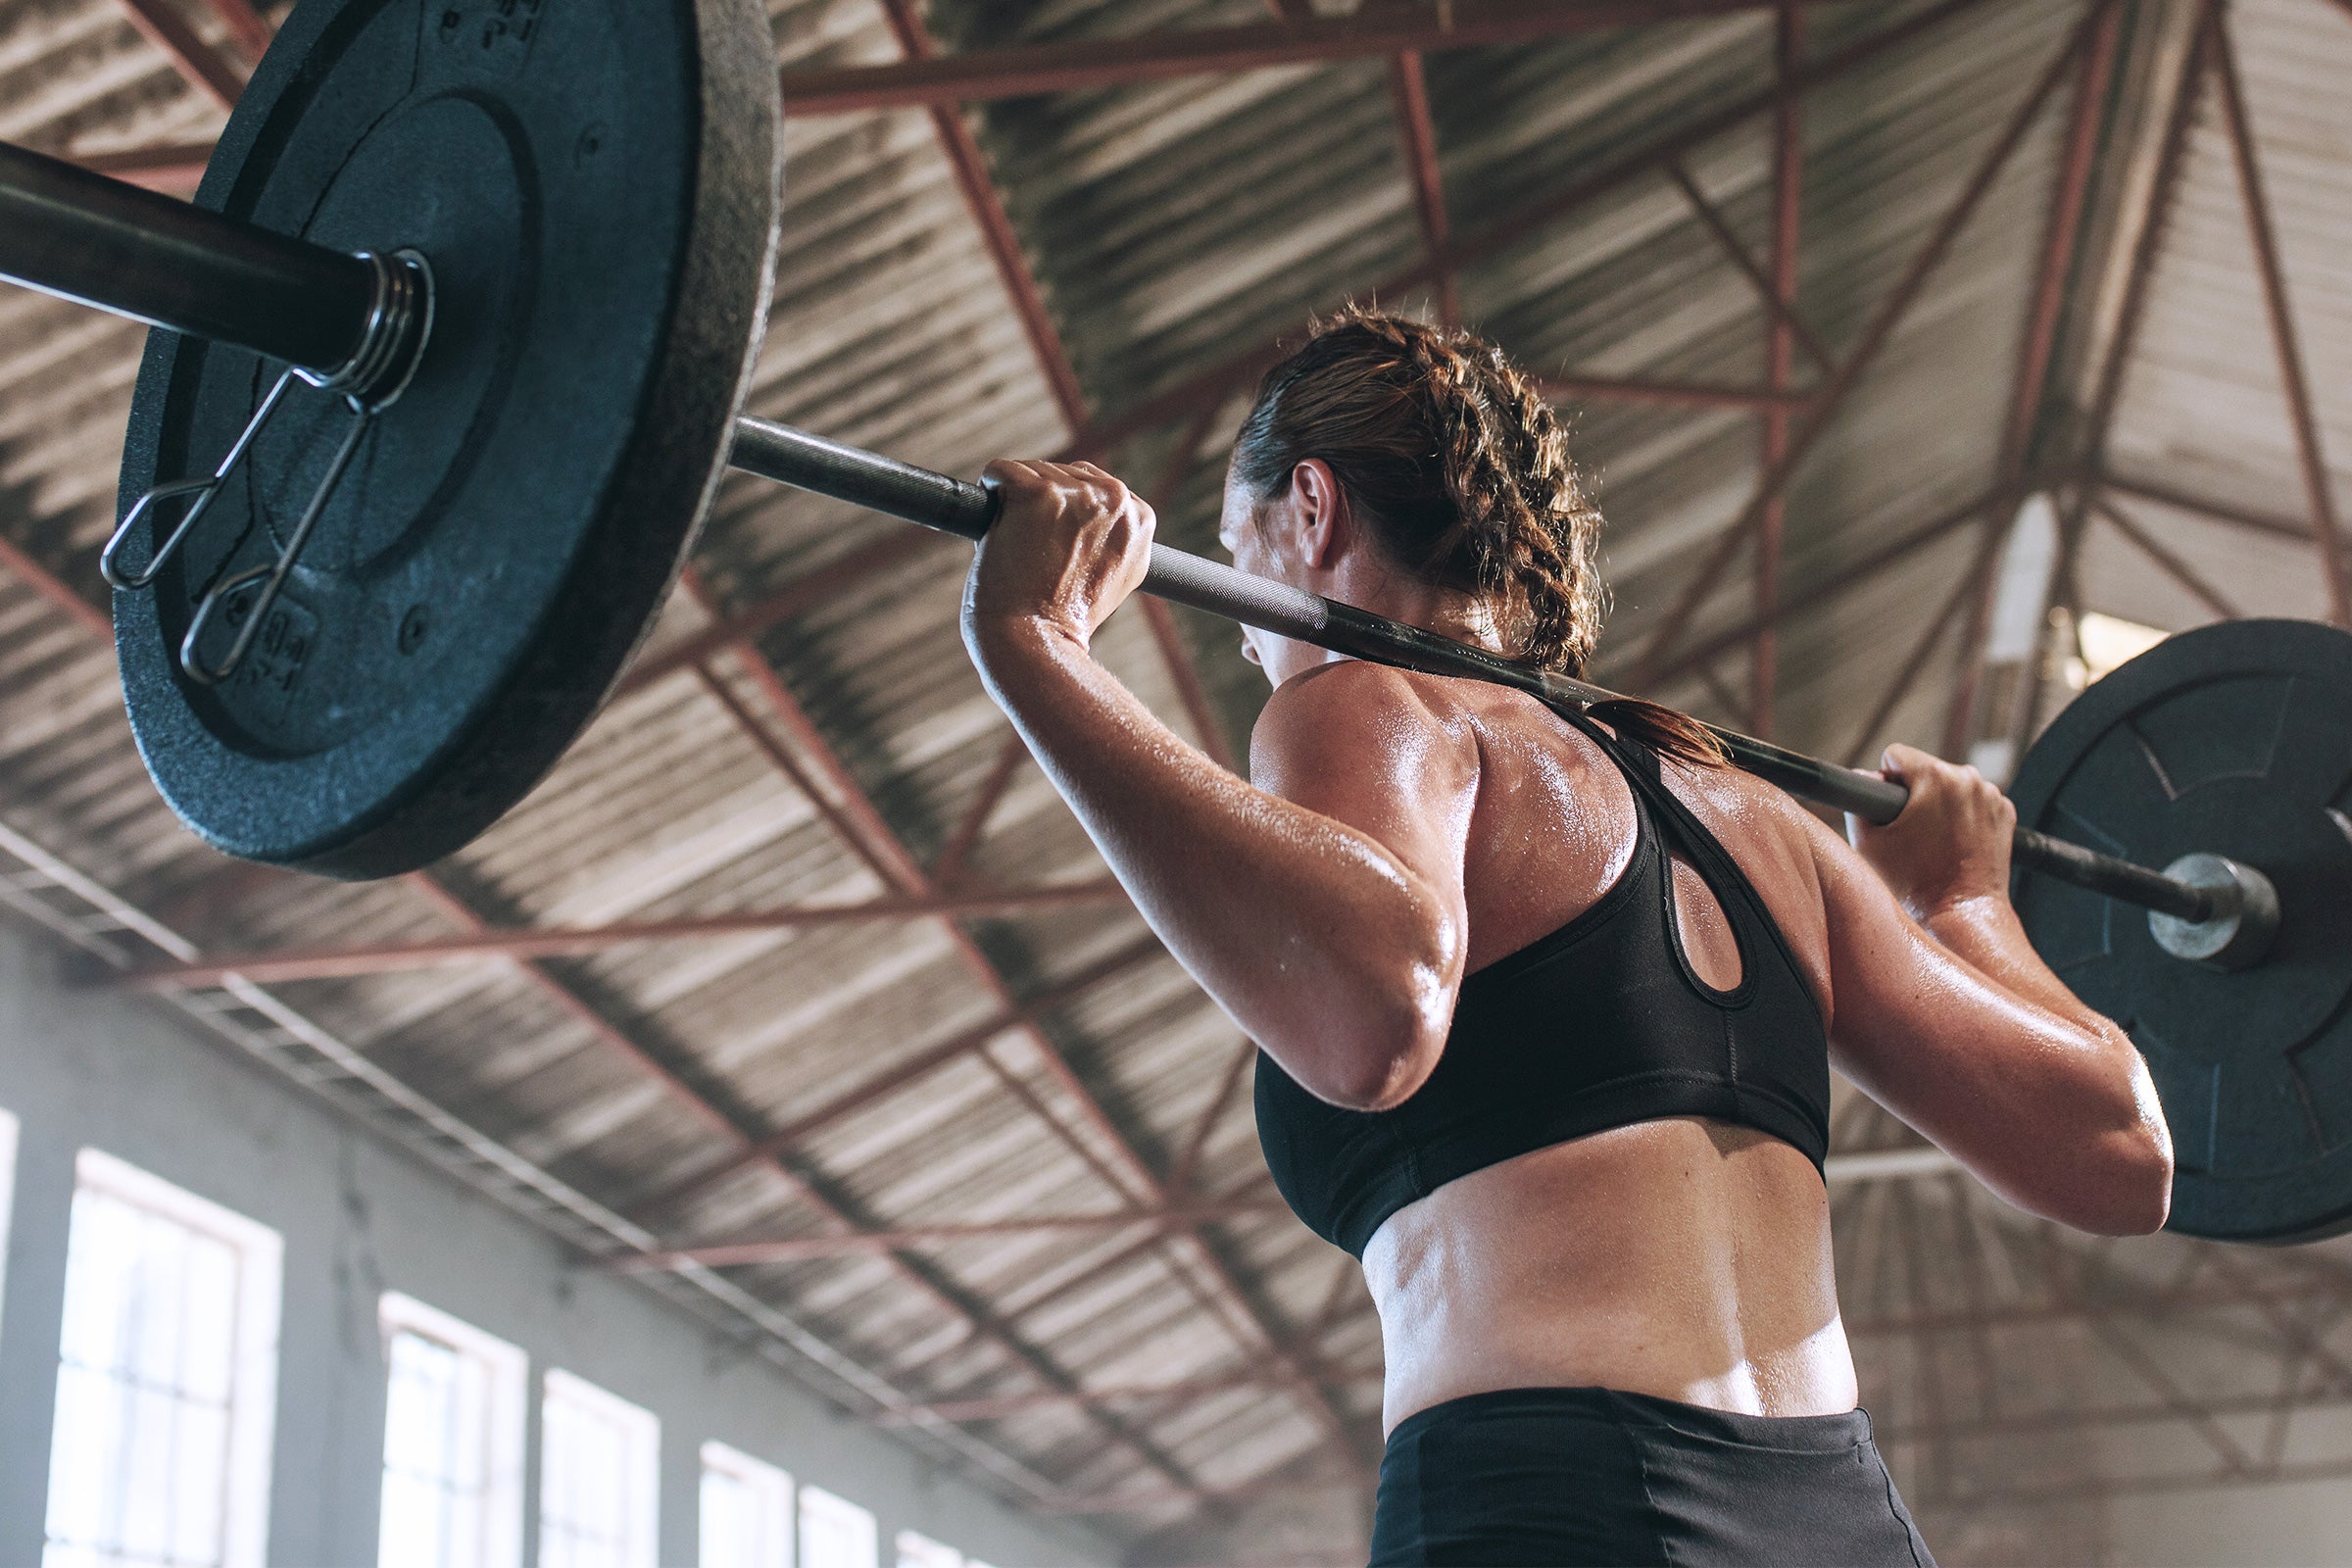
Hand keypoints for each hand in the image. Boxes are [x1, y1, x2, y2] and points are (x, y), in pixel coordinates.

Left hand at [962, 459, 1153, 657]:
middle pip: (1063, 473)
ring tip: (1021, 550)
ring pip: (1031, 472)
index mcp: (1140, 518)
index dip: (1066, 515)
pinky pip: (1000, 471)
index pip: (1095, 486)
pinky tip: (997, 530)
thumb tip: (1091, 506)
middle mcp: (1116, 500)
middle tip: (1037, 555)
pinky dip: (989, 493)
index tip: (1059, 550)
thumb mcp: (1114, 577)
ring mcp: (1076, 494)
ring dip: (1014, 504)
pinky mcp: (1036, 492)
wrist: (1037, 641)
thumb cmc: (1065, 618)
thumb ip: (1112, 535)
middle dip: (1041, 505)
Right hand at [1846, 743, 2015, 920]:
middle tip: (1911, 833)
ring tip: (1933, 842)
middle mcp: (1968, 779)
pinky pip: (1974, 801)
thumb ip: (1856, 802)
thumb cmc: (1915, 884)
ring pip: (1951, 784)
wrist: (1960, 913)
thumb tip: (1863, 781)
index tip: (1890, 810)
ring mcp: (1992, 796)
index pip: (1896, 755)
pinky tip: (1955, 843)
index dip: (1885, 782)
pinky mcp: (2005, 812)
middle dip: (1915, 793)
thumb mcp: (1867, 842)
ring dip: (1939, 803)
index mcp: (1935, 777)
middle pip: (1926, 768)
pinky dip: (1963, 816)